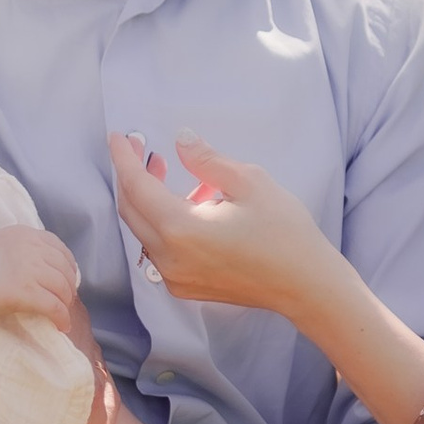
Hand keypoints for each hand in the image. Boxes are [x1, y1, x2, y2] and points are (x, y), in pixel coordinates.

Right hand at [0, 224, 81, 327]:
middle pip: (65, 269)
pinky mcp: (28, 292)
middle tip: (66, 298)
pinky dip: (62, 318)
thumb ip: (27, 247)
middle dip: (69, 286)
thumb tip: (49, 265)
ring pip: (63, 288)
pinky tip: (62, 325)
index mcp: (29, 235)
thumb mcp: (6, 242)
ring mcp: (32, 271)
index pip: (60, 249)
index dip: (68, 266)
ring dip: (66, 302)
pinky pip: (54, 307)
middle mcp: (34, 249)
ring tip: (63, 311)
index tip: (67, 277)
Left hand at [110, 130, 334, 316]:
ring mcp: (175, 277)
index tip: (118, 136)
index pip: (137, 187)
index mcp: (180, 229)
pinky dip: (165, 223)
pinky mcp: (185, 287)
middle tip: (143, 150)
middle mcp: (169, 258)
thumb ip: (207, 160)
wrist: (305, 284)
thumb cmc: (284, 232)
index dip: (125, 158)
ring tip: (172, 173)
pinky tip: (192, 206)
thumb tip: (181, 140)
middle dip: (132, 176)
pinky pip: (160, 249)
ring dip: (150, 200)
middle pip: (131, 210)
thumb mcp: (250, 182)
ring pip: (144, 230)